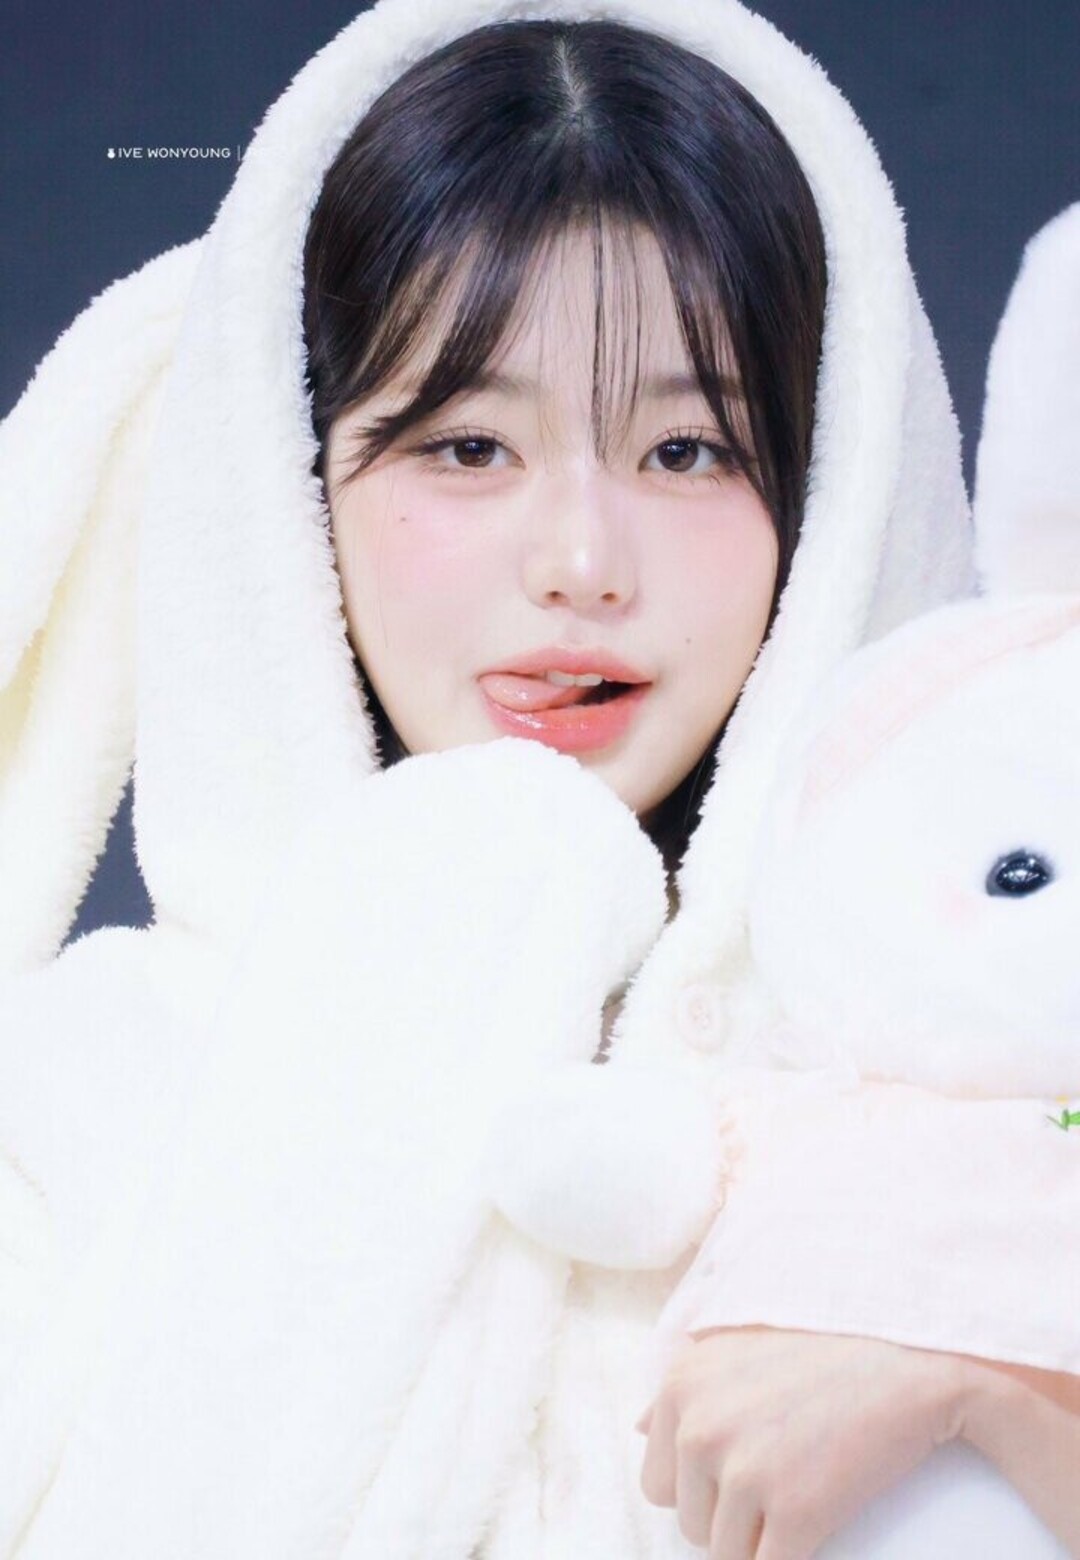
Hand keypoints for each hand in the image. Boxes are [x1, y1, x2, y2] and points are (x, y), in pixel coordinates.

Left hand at [634, 1325, 968, 1559]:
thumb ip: (685, 1386)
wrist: (910, 1358)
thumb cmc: (826, 1346)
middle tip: (779, 1482)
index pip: (656, 1481)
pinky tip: (816, 1529)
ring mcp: (744, 1471)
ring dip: (760, 1541)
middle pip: (689, 1523)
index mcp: (681, 1385)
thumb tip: (636, 1427)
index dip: (700, 1487)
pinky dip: (790, 1558)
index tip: (742, 1472)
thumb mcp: (736, 1344)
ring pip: (726, 1555)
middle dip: (728, 1517)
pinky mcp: (794, 1511)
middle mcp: (699, 1427)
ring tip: (801, 1495)